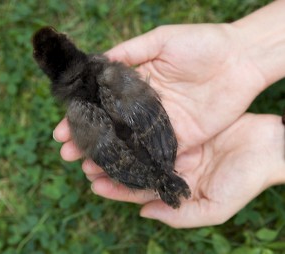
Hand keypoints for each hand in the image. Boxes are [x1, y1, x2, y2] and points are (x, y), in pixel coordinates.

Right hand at [55, 23, 265, 159]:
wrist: (239, 60)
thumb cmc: (201, 44)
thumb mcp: (161, 41)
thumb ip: (131, 52)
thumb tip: (99, 62)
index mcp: (139, 86)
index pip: (103, 104)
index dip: (83, 115)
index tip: (62, 128)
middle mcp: (147, 108)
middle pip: (113, 128)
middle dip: (90, 140)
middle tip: (67, 153)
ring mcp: (163, 125)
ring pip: (130, 145)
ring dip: (109, 157)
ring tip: (86, 168)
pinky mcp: (182, 139)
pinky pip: (157, 154)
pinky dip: (138, 164)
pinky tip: (120, 172)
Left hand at [82, 114, 284, 227]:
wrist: (268, 146)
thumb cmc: (245, 179)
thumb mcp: (214, 206)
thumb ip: (179, 215)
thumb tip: (144, 213)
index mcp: (173, 183)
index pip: (137, 187)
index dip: (114, 185)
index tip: (92, 180)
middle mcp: (169, 161)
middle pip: (132, 161)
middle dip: (106, 159)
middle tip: (80, 155)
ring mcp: (173, 140)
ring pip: (138, 140)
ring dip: (116, 138)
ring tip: (92, 134)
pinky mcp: (180, 121)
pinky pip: (153, 121)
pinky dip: (136, 119)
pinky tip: (119, 114)